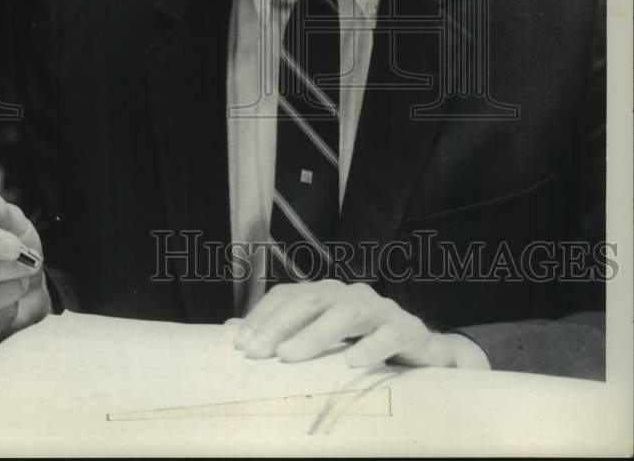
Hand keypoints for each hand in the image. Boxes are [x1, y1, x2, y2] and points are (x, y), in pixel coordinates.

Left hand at [235, 280, 489, 369]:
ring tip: (290, 355)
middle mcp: (349, 294)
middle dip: (279, 324)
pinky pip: (388, 334)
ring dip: (315, 334)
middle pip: (310, 300)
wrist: (423, 350)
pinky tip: (352, 362)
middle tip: (257, 351)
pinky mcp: (406, 328)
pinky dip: (370, 347)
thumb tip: (232, 333)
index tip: (240, 343)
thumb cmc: (364, 342)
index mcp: (327, 294)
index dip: (263, 316)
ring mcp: (379, 308)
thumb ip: (282, 332)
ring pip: (345, 313)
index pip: (288, 295)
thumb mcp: (322, 337)